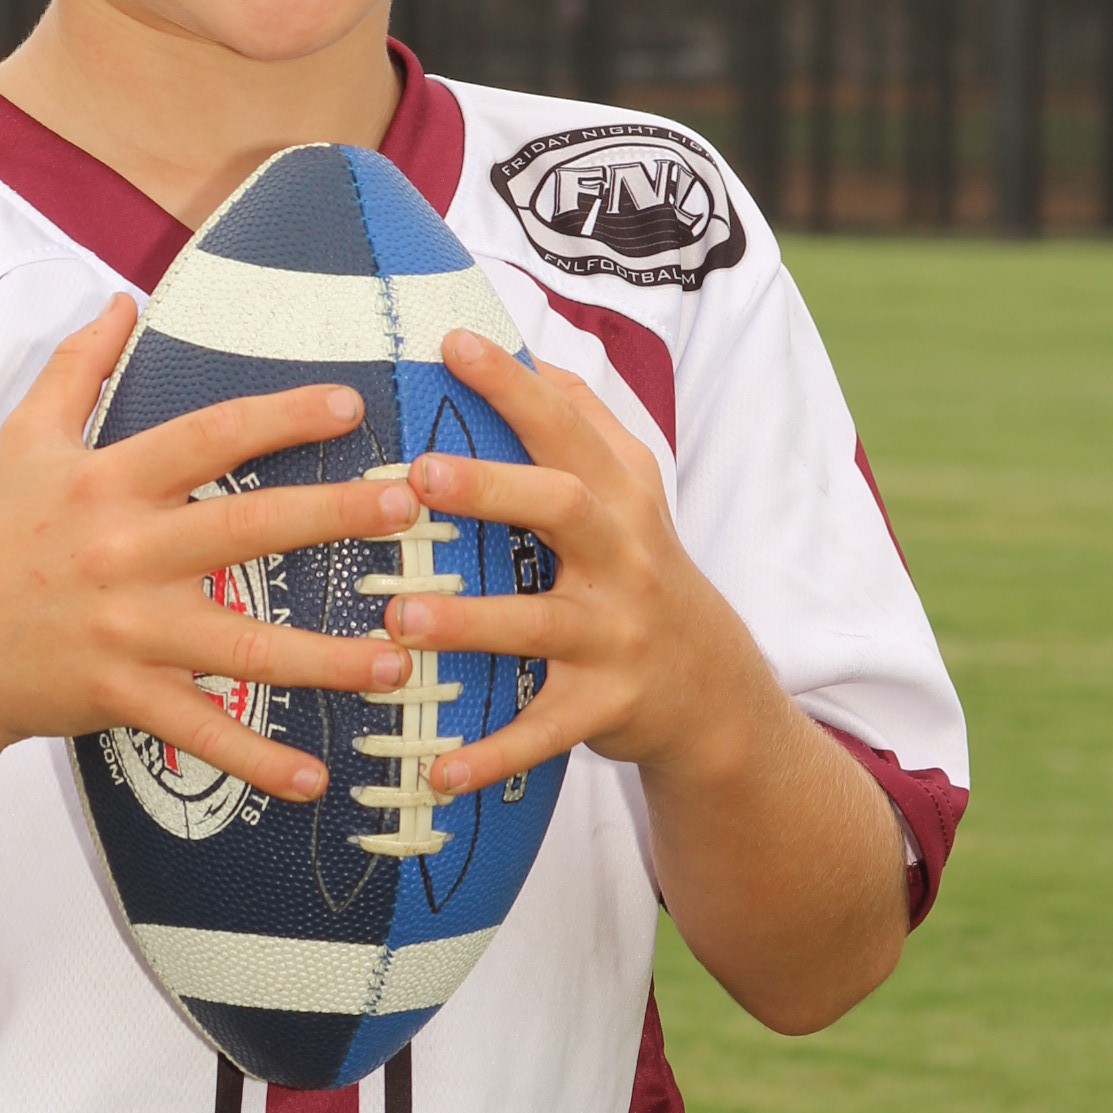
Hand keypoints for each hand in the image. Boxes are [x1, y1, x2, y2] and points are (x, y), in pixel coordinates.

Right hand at [0, 293, 415, 803]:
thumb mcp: (26, 441)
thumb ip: (79, 367)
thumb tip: (122, 299)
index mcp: (111, 481)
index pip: (207, 437)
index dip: (278, 417)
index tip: (350, 406)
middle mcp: (124, 552)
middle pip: (243, 530)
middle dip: (330, 516)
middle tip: (407, 508)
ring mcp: (124, 630)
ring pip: (240, 647)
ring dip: (325, 658)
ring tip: (396, 659)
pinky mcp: (119, 696)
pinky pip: (199, 732)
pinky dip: (256, 761)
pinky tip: (316, 778)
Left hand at [380, 324, 737, 799]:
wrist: (711, 686)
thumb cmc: (638, 569)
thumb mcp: (630, 493)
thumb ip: (584, 423)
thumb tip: (528, 350)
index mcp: (620, 493)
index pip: (567, 423)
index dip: (513, 384)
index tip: (451, 343)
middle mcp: (624, 556)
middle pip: (562, 507)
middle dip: (492, 488)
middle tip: (419, 474)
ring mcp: (615, 635)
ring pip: (540, 626)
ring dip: (470, 623)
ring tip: (400, 618)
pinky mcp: (603, 707)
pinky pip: (542, 731)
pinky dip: (490, 752)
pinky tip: (434, 768)